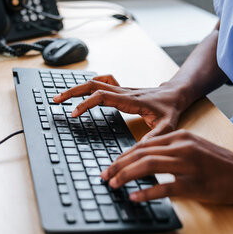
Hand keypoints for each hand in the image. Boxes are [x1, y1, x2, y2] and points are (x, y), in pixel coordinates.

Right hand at [53, 75, 185, 140]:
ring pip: (94, 83)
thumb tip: (139, 150)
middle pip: (92, 85)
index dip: (86, 104)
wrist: (176, 93)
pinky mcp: (121, 91)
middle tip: (56, 100)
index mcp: (131, 100)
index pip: (103, 97)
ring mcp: (121, 90)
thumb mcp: (168, 127)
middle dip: (72, 92)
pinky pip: (101, 84)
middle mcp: (123, 92)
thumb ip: (155, 137)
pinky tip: (81, 94)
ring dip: (76, 88)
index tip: (74, 114)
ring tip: (61, 97)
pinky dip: (88, 86)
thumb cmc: (171, 110)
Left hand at [101, 130, 232, 203]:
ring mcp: (188, 165)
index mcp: (180, 136)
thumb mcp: (193, 147)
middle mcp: (182, 147)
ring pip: (148, 166)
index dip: (124, 155)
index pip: (143, 144)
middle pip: (141, 153)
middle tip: (104, 175)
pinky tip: (135, 197)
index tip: (112, 164)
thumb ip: (171, 149)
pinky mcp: (194, 184)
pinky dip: (147, 192)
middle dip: (118, 165)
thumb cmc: (219, 163)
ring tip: (114, 184)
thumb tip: (144, 157)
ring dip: (126, 176)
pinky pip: (165, 187)